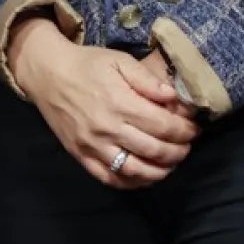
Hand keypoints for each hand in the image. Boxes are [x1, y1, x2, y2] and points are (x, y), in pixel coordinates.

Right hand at [10, 17, 200, 188]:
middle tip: (188, 146)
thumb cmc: (88, 64)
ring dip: (160, 171)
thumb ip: (147, 79)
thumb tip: (173, 96)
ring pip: (134, 170)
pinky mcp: (81, 157)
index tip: (194, 129)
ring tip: (172, 164)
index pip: (162, 125)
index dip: (184, 130)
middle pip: (153, 150)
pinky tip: (145, 176)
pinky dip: (132, 183)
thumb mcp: (119, 60)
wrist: (48, 74)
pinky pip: (110, 179)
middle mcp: (107, 128)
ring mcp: (93, 146)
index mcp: (119, 101)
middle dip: (178, 151)